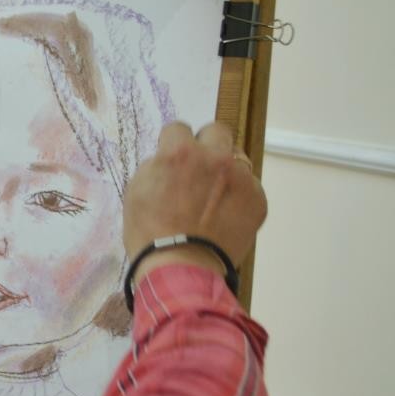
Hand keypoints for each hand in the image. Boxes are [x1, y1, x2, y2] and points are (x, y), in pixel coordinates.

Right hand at [122, 122, 266, 280]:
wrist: (180, 267)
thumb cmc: (149, 232)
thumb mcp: (136, 191)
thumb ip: (156, 166)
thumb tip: (169, 161)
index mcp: (179, 153)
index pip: (178, 128)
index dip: (172, 144)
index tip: (172, 160)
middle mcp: (214, 158)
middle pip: (217, 130)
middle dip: (206, 144)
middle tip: (199, 166)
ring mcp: (240, 178)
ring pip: (236, 158)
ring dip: (225, 169)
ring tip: (214, 196)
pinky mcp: (257, 199)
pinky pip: (249, 187)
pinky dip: (237, 197)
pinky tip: (224, 216)